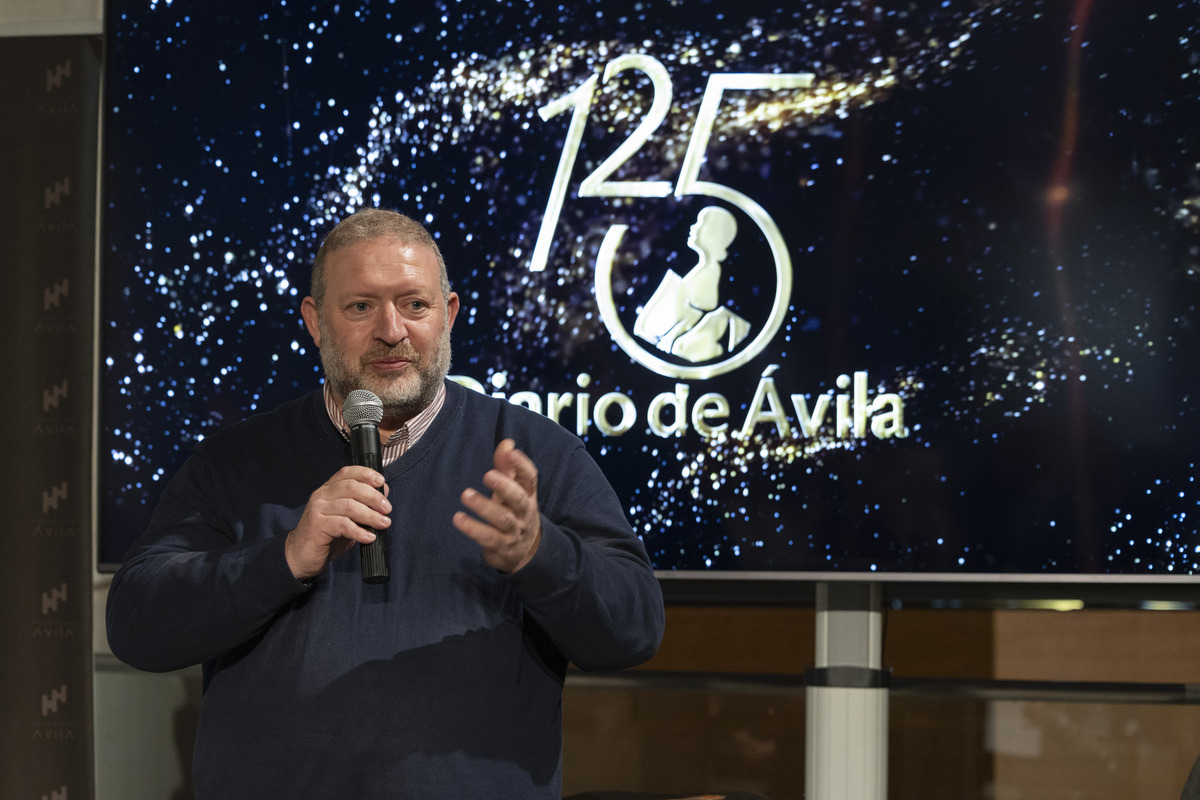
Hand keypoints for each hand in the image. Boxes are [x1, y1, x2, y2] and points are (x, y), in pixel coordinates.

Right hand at [285, 466, 390, 580]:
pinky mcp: (317, 527)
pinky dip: (359, 531)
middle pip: (351, 487)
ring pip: (349, 506)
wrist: (300, 556)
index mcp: (328, 490)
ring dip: (370, 515)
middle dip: (373, 497)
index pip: (346, 473)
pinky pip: (342, 525)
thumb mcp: (347, 517)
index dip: (365, 473)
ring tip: (384, 524)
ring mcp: (317, 510)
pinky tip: (369, 537)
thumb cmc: (326, 536)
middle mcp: (321, 496)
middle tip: (387, 509)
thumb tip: (383, 492)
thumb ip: (362, 505)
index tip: (381, 481)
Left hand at [453, 439, 541, 572]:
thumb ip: (507, 468)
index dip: (522, 465)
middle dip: (504, 487)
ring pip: (502, 519)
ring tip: (466, 495)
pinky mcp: (501, 546)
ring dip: (484, 506)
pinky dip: (473, 528)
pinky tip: (458, 519)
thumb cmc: (515, 513)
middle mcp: (524, 512)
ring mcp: (514, 531)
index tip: (511, 452)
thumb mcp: (514, 491)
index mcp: (529, 495)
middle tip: (487, 475)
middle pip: (518, 499)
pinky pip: (487, 537)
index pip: (530, 478)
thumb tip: (506, 443)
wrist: (526, 552)